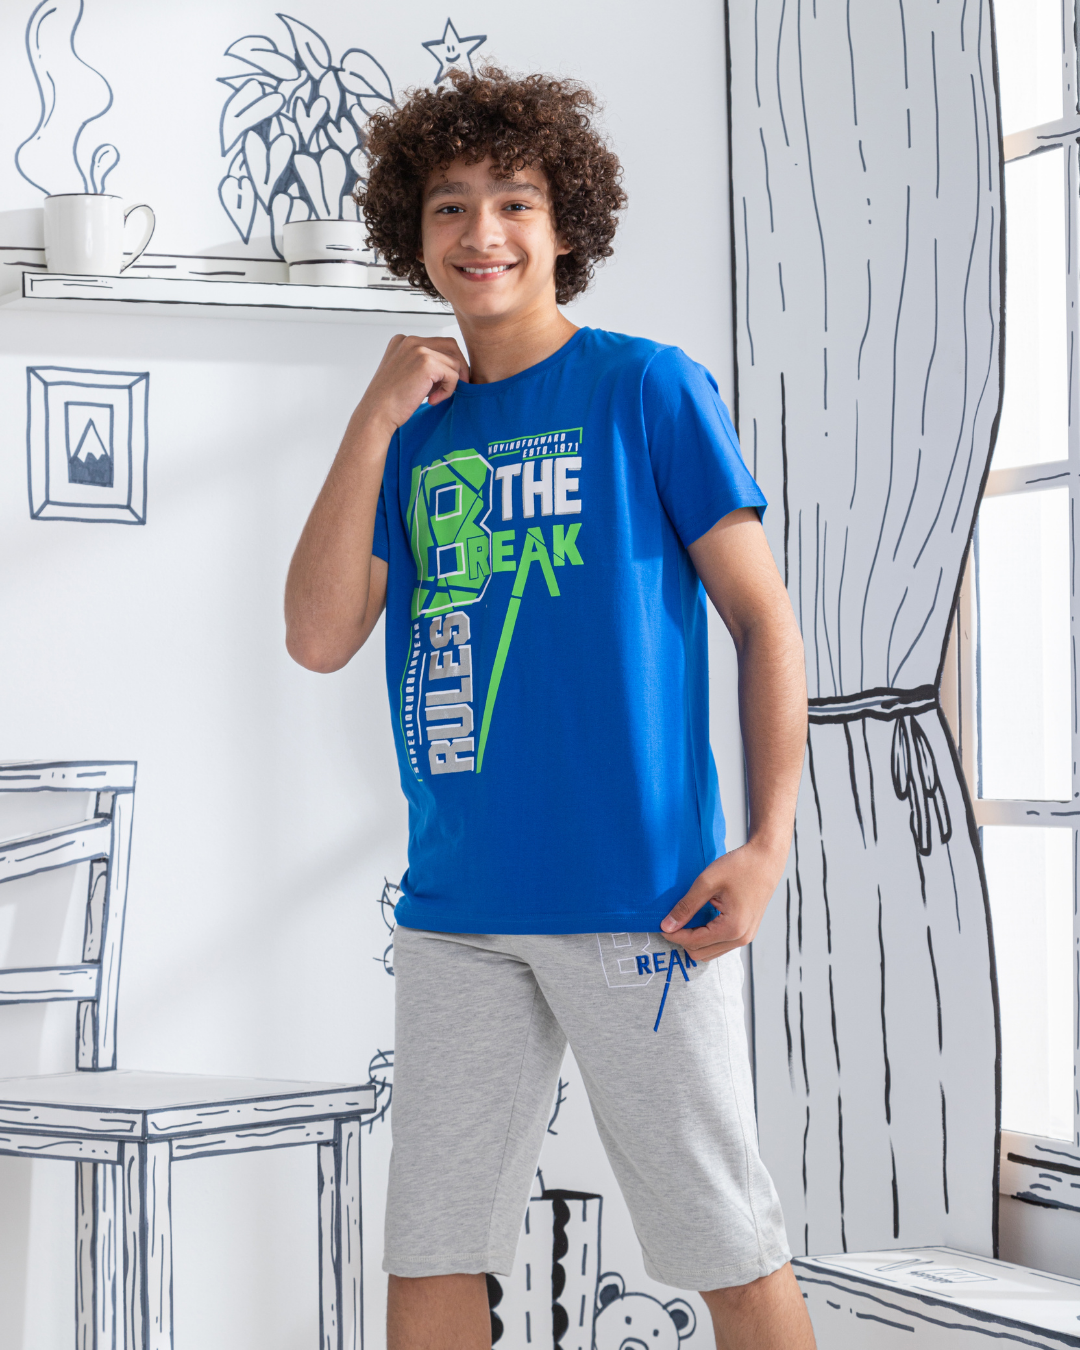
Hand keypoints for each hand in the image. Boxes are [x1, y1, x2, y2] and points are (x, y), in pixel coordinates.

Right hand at [353, 334, 469, 436]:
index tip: (440, 384)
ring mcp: (419, 350)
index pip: (438, 343)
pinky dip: (448, 391)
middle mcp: (411, 340)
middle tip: (451, 388)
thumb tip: (451, 368)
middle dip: (457, 368)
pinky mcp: (427, 364)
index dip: (445, 364)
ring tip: (433, 397)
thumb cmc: (389, 400)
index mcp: (403, 341)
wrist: (377, 413)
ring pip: (454, 363)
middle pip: (450, 346)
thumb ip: (422, 365)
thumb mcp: (405, 374)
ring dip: (449, 383)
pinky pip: (453, 376)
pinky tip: (432, 401)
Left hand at [659, 837, 789, 961]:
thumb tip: (667, 926)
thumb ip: (686, 906)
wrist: (766, 859)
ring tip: (684, 920)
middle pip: (700, 953)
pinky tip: (699, 920)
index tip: (660, 925)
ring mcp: (746, 937)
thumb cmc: (740, 866)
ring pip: (710, 952)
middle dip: (682, 940)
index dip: (673, 935)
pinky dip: (706, 938)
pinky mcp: (746, 932)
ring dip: (694, 940)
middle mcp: (741, 938)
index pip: (694, 942)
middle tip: (671, 922)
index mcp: (732, 928)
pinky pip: (720, 945)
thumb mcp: (707, 882)